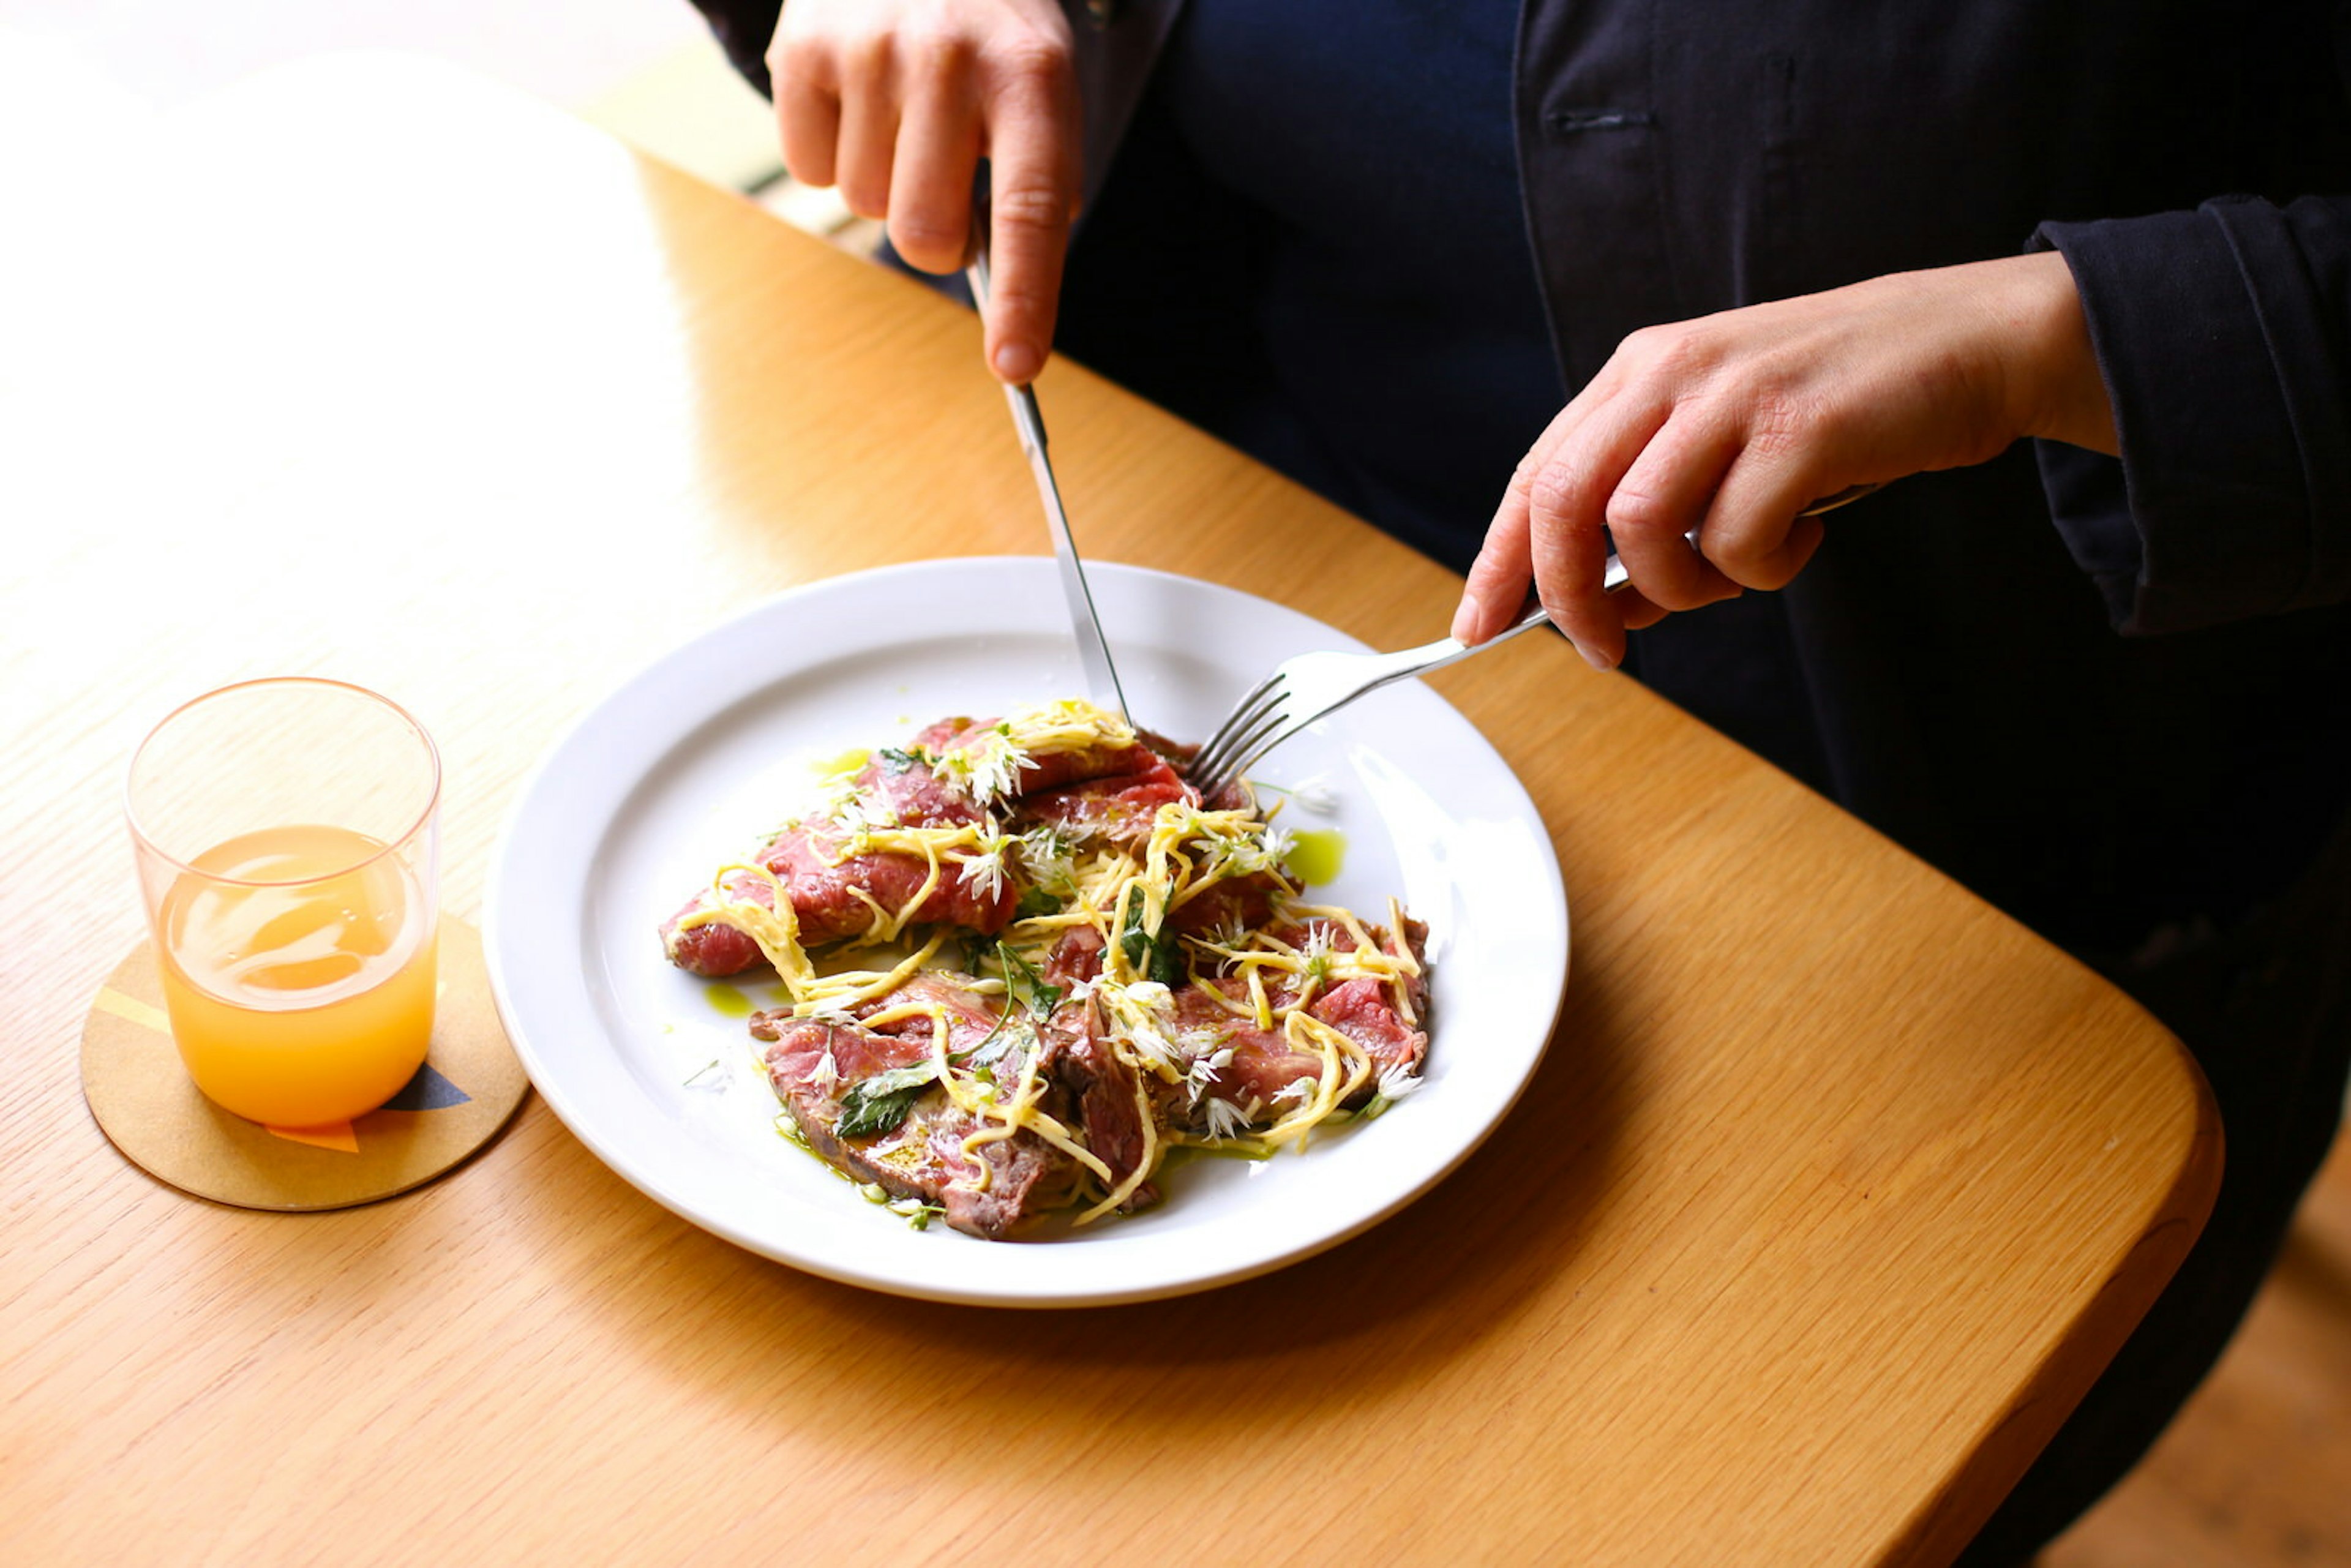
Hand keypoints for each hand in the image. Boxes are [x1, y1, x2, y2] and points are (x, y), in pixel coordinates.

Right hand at [768, 0, 1081, 382]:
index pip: (1031, 210)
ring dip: (882, 184)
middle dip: (933, 237)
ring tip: (902, 114)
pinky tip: (857, 102)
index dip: (1025, 297)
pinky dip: (830, 155)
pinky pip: (808, 170)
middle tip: (942, 182)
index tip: (1016, 366)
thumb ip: (1036, 180)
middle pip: (924, 232)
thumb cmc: (988, 32)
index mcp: (1030, 76)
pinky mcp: (803, 47)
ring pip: (863, 204)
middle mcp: (951, 58)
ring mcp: (871, 48)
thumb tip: (1003, 290)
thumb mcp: (1039, 85)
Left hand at [1451, 252, 2117, 668]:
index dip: (1497, 557)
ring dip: (1678, 585)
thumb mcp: (1728, 443)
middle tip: (1608, 644)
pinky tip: (1800, 545)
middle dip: (1567, 594)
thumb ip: (1660, 512)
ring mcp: (1734, 394)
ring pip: (1639, 523)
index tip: (1474, 626)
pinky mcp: (1800, 427)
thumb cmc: (1845, 406)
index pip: (1536, 473)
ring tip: (1733, 577)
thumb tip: (1603, 604)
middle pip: (1562, 498)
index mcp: (1642, 371)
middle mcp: (1674, 371)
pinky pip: (1736, 536)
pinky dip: (1760, 569)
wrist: (1971, 341)